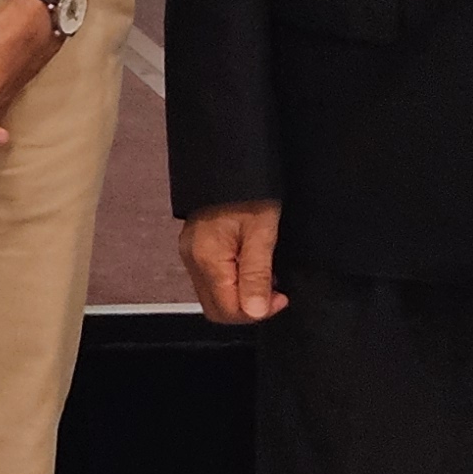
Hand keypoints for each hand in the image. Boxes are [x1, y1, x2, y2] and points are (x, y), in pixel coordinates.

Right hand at [181, 201, 287, 323]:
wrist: (230, 161)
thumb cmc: (250, 192)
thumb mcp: (262, 232)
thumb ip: (256, 275)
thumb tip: (255, 312)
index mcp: (207, 258)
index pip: (227, 311)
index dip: (257, 312)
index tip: (280, 296)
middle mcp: (193, 260)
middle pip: (217, 309)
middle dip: (248, 309)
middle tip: (274, 290)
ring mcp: (191, 254)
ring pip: (214, 296)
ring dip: (241, 296)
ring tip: (265, 275)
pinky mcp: (195, 247)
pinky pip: (212, 280)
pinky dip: (233, 283)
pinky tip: (250, 266)